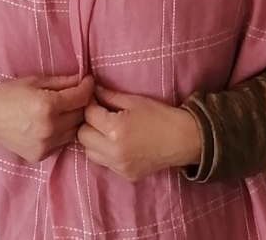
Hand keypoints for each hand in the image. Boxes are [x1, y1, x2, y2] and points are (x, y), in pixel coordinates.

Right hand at [0, 74, 94, 162]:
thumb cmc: (8, 94)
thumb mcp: (36, 81)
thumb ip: (63, 81)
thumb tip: (85, 80)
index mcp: (47, 106)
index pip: (81, 97)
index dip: (87, 86)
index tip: (88, 80)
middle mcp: (48, 128)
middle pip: (80, 115)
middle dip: (81, 102)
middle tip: (76, 93)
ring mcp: (44, 145)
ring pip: (74, 131)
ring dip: (73, 119)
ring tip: (64, 108)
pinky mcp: (40, 155)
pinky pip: (61, 142)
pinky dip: (62, 132)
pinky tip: (52, 123)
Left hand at [77, 86, 200, 182]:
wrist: (182, 139)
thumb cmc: (159, 115)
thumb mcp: (134, 101)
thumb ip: (109, 96)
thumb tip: (92, 89)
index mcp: (115, 129)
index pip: (88, 115)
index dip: (90, 104)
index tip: (95, 99)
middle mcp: (113, 151)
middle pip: (83, 136)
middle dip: (87, 123)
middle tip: (99, 115)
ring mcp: (119, 167)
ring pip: (89, 153)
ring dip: (93, 140)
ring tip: (106, 130)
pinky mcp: (125, 176)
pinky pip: (104, 163)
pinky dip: (104, 152)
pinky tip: (117, 143)